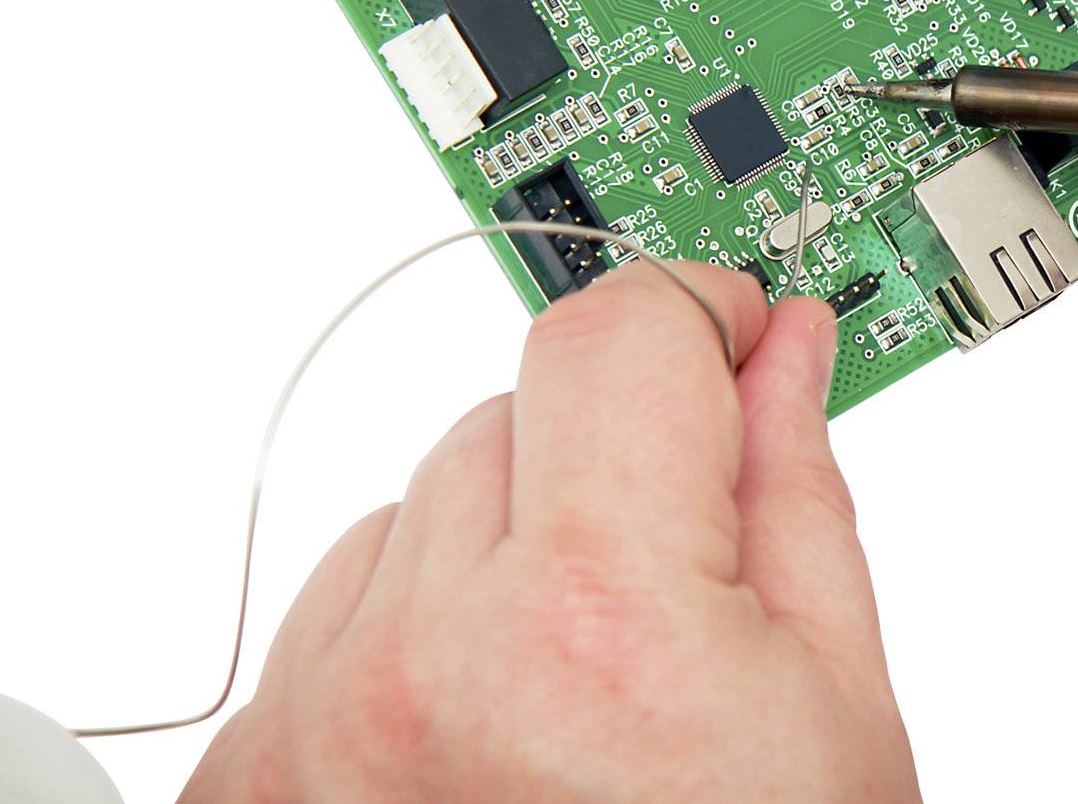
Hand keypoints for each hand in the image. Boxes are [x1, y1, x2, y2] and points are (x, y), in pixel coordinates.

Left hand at [183, 264, 918, 803]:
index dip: (697, 319)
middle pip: (517, 410)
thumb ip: (796, 496)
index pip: (618, 334)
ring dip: (504, 546)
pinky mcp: (244, 782)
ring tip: (582, 692)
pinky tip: (493, 736)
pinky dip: (415, 631)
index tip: (730, 344)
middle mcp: (427, 662)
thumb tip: (783, 355)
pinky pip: (337, 606)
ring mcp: (316, 729)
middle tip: (680, 584)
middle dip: (610, 459)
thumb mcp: (833, 716)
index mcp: (598, 622)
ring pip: (419, 501)